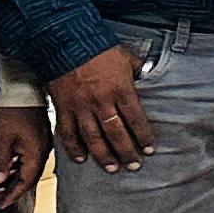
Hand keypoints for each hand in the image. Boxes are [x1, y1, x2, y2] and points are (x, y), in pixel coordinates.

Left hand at [0, 108, 43, 208]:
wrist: (24, 91)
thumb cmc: (14, 111)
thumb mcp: (1, 138)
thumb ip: (0, 162)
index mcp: (37, 153)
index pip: (25, 182)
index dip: (12, 195)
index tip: (1, 204)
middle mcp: (43, 151)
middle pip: (27, 178)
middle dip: (10, 190)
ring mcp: (41, 144)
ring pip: (26, 169)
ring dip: (11, 180)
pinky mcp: (37, 138)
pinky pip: (27, 160)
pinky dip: (15, 169)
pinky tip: (5, 171)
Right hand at [43, 46, 150, 171]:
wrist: (66, 44)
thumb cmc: (100, 50)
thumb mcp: (127, 58)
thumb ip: (139, 70)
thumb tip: (149, 76)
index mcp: (121, 90)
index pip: (136, 119)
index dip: (144, 137)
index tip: (150, 150)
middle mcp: (102, 102)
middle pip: (117, 133)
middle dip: (127, 152)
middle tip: (134, 166)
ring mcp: (81, 108)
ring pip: (93, 138)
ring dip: (104, 155)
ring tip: (113, 168)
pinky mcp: (63, 109)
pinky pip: (68, 133)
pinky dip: (74, 148)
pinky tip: (81, 159)